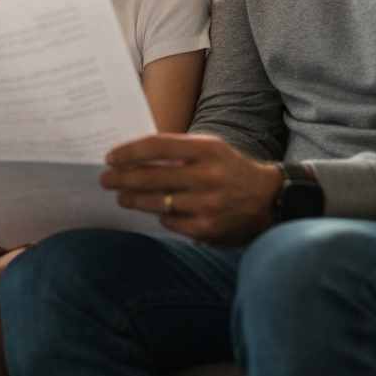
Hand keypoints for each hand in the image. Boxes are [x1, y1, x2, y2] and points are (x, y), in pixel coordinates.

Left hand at [100, 133, 282, 247]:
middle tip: (106, 179)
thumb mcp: (210, 149)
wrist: (269, 200)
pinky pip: (170, 222)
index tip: (110, 157)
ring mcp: (206, 205)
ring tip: (122, 197)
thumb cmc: (230, 169)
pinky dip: (161, 215)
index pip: (156, 146)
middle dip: (121, 178)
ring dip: (132, 199)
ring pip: (155, 202)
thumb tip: (135, 156)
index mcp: (206, 149)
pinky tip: (157, 210)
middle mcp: (206, 176)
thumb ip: (178, 151)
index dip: (129, 152)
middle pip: (150, 177)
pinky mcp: (206, 230)